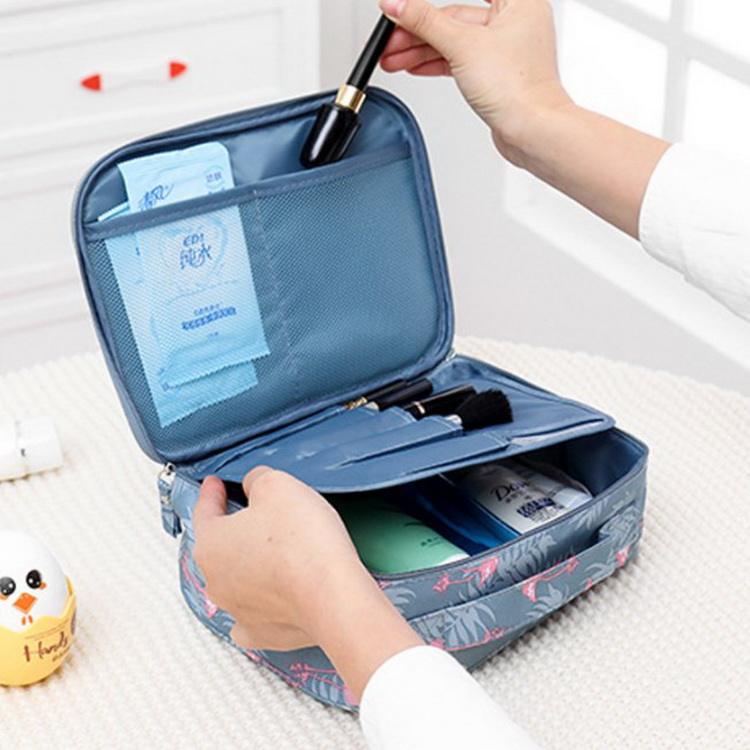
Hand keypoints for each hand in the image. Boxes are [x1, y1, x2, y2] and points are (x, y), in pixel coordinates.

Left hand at [192, 467, 421, 700]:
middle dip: (238, 530)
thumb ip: (257, 480)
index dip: (212, 493)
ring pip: (237, 580)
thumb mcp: (277, 485)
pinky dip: (263, 605)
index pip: (205, 510)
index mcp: (211, 544)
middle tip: (262, 517)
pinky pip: (255, 616)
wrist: (334, 596)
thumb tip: (255, 485)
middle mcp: (217, 581)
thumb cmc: (303, 543)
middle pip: (221, 546)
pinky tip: (275, 596)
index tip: (215, 485)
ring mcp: (238, 610)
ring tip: (280, 552)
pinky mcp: (263, 633)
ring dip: (252, 565)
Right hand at [379, 0, 571, 162]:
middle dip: (419, 30)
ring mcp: (505, 50)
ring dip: (422, 50)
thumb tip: (397, 4)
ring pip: (456, 41)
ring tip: (394, 58)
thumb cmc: (519, 88)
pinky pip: (461, 60)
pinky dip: (437, 63)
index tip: (404, 5)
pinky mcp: (496, 74)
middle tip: (391, 39)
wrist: (531, 131)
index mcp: (519, 0)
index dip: (431, 0)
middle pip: (456, 16)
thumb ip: (425, 22)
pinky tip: (415, 66)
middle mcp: (515, 21)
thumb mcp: (462, 45)